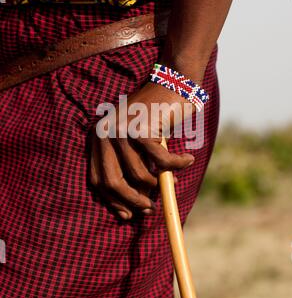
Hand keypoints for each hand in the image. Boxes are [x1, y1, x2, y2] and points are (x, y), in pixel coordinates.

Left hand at [89, 82, 194, 219]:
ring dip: (159, 184)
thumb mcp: (136, 141)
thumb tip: (135, 204)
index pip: (98, 179)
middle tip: (149, 208)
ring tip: (173, 183)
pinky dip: (176, 165)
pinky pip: (161, 161)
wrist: (171, 82)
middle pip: (112, 182)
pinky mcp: (141, 128)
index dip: (112, 200)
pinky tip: (187, 160)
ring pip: (139, 175)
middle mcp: (104, 133)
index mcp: (98, 137)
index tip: (127, 215)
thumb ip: (130, 165)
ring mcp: (121, 130)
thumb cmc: (156, 115)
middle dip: (132, 201)